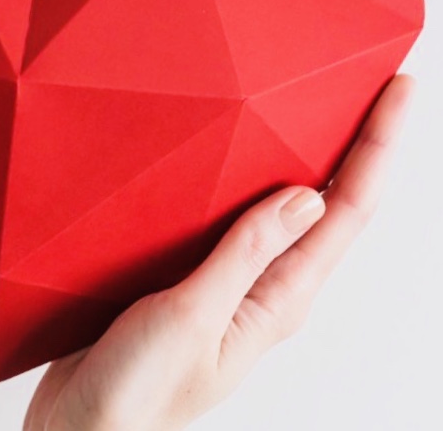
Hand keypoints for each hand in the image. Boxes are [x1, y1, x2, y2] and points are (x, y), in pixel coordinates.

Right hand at [25, 74, 413, 430]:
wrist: (83, 426)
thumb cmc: (138, 390)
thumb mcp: (194, 316)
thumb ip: (247, 256)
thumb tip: (306, 198)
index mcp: (279, 299)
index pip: (347, 211)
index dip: (380, 148)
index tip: (400, 91)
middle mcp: (266, 287)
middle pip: (330, 204)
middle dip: (360, 145)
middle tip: (373, 86)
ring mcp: (231, 281)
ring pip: (282, 207)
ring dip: (309, 158)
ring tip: (322, 109)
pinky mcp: (193, 276)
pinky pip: (235, 218)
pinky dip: (249, 180)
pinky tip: (239, 159)